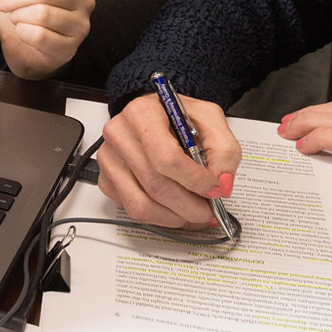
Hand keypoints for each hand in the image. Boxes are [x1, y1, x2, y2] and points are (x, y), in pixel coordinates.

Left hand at [0, 0, 94, 78]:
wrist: (26, 42)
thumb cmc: (29, 5)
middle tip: (5, 0)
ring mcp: (79, 24)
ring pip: (40, 13)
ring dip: (18, 13)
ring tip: (16, 14)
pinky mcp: (69, 47)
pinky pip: (38, 35)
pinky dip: (22, 31)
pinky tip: (23, 29)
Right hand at [98, 91, 240, 228]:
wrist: (155, 115)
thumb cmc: (177, 116)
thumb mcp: (209, 119)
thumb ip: (224, 150)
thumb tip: (222, 183)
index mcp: (142, 114)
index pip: (167, 158)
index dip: (195, 181)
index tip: (215, 190)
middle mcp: (119, 135)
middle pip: (156, 186)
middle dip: (190, 207)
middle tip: (209, 212)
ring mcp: (110, 159)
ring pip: (142, 205)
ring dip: (175, 218)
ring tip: (194, 215)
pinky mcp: (106, 179)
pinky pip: (132, 210)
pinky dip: (159, 218)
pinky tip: (175, 210)